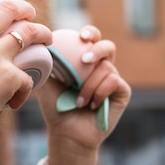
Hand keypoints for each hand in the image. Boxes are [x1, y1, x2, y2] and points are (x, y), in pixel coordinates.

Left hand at [35, 25, 130, 164]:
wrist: (66, 132)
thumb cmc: (56, 106)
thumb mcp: (47, 81)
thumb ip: (47, 61)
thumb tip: (43, 41)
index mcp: (84, 60)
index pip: (91, 38)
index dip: (90, 32)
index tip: (81, 36)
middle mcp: (100, 67)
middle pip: (108, 46)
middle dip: (97, 49)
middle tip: (85, 60)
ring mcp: (113, 79)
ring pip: (106, 67)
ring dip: (89, 84)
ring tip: (79, 100)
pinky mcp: (122, 92)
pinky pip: (114, 81)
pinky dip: (99, 91)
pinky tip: (91, 104)